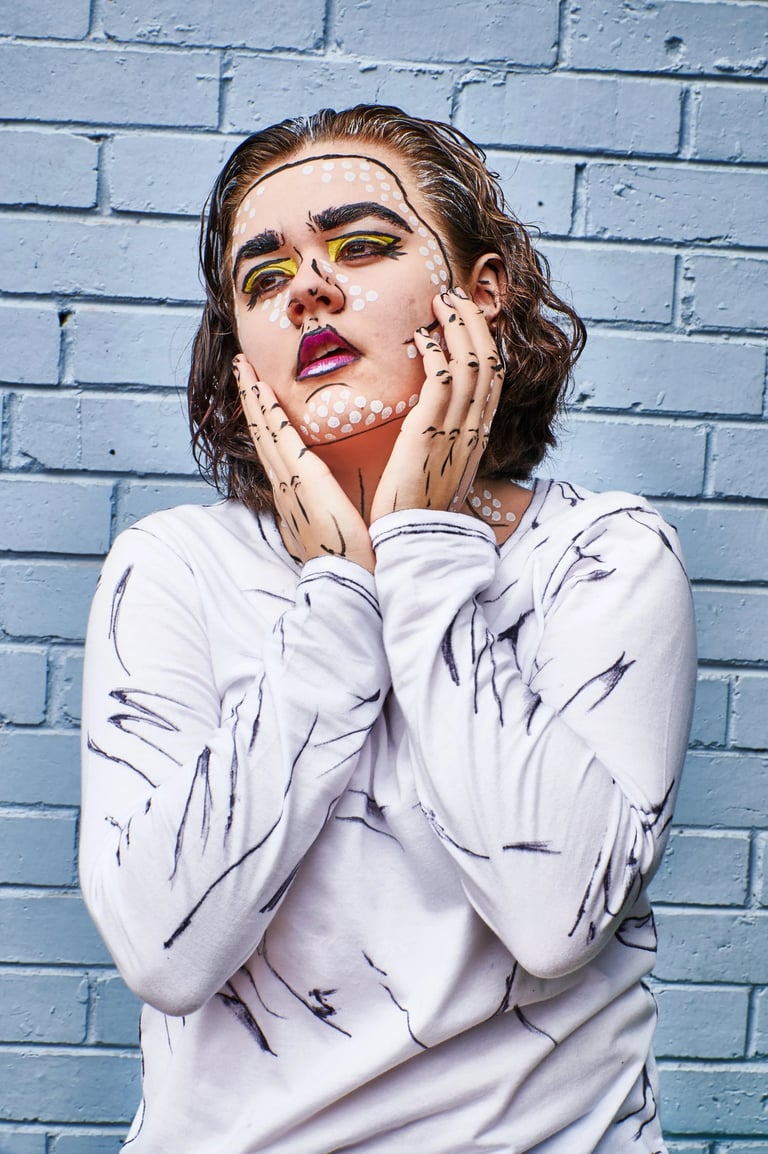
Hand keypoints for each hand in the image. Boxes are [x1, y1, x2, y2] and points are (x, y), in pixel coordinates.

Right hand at [234, 356, 374, 571]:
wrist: (348, 577)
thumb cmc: (350, 556)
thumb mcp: (333, 527)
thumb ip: (329, 506)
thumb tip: (335, 498)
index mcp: (293, 494)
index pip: (274, 448)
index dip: (262, 418)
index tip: (257, 392)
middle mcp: (284, 485)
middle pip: (261, 434)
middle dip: (250, 399)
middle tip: (242, 367)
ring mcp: (288, 480)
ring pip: (264, 431)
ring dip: (252, 397)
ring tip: (244, 367)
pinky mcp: (302, 478)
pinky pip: (281, 439)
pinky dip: (268, 413)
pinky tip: (261, 390)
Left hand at [370, 288, 503, 522]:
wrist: (413, 541)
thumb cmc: (419, 511)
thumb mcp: (442, 472)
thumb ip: (445, 443)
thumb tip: (435, 423)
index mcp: (477, 438)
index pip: (493, 380)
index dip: (483, 342)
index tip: (466, 317)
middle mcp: (474, 431)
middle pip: (488, 364)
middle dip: (474, 323)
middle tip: (453, 295)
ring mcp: (456, 432)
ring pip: (471, 366)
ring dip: (457, 327)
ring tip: (441, 301)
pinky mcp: (429, 434)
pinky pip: (442, 383)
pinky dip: (436, 353)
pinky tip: (422, 337)